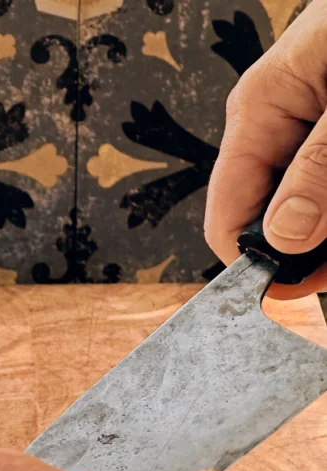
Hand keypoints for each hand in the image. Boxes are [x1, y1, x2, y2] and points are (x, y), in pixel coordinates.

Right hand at [205, 0, 326, 297]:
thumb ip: (320, 168)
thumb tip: (283, 237)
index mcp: (260, 110)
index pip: (227, 218)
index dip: (257, 263)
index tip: (301, 285)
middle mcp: (278, 129)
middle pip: (272, 225)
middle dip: (314, 253)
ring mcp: (310, 140)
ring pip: (308, 220)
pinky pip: (325, 200)